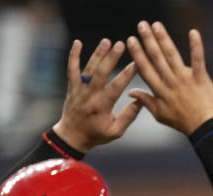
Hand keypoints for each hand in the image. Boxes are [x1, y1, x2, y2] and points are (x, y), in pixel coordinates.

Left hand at [52, 38, 141, 152]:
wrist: (72, 136)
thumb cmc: (96, 134)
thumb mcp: (116, 131)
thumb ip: (128, 116)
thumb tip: (141, 101)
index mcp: (102, 106)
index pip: (116, 87)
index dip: (127, 74)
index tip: (136, 63)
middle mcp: (90, 95)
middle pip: (101, 73)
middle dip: (111, 58)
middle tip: (121, 44)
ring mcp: (79, 89)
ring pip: (88, 68)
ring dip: (97, 54)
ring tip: (107, 41)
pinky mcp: (72, 86)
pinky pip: (71, 69)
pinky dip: (73, 56)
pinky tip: (77, 42)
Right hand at [127, 24, 212, 134]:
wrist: (204, 127)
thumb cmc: (181, 121)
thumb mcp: (159, 114)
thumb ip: (145, 101)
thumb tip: (130, 92)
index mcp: (159, 90)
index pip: (145, 68)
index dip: (138, 54)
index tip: (131, 40)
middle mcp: (170, 82)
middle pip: (157, 58)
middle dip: (148, 40)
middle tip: (142, 25)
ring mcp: (185, 79)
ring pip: (172, 55)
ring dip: (164, 39)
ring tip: (157, 25)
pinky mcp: (200, 78)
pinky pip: (198, 59)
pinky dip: (196, 46)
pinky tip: (193, 32)